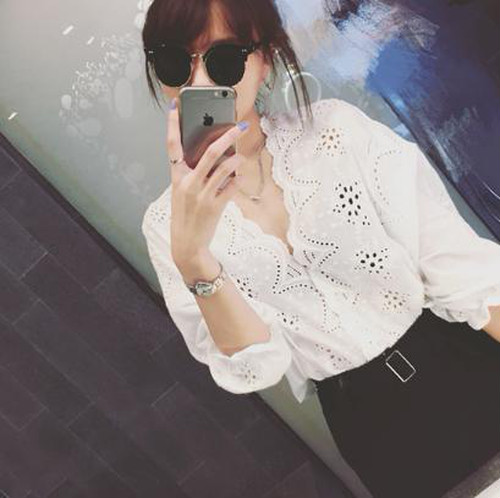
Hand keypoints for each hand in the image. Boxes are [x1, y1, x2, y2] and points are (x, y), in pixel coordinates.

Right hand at [166, 98, 248, 267]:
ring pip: (225, 167)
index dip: (173, 124)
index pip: (171, 145)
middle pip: (210, 151)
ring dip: (237, 158)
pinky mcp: (215, 206)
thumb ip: (192, 173)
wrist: (187, 243)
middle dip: (228, 135)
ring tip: (241, 155)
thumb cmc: (185, 214)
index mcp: (176, 177)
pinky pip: (232, 186)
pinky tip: (238, 177)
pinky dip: (237, 179)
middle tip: (240, 126)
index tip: (176, 106)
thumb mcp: (182, 191)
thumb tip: (215, 154)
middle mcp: (188, 183)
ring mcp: (202, 195)